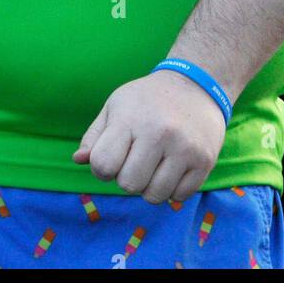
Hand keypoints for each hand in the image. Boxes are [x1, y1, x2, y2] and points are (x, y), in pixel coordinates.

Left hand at [73, 71, 226, 202]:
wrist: (196, 85)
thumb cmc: (147, 99)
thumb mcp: (116, 106)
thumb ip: (94, 136)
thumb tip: (78, 160)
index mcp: (130, 118)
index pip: (103, 164)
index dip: (101, 168)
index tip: (111, 158)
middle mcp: (158, 133)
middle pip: (128, 185)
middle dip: (126, 178)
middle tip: (135, 160)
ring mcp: (184, 148)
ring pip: (154, 196)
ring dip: (149, 187)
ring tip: (154, 164)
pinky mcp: (204, 161)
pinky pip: (179, 197)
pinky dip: (172, 190)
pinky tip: (172, 167)